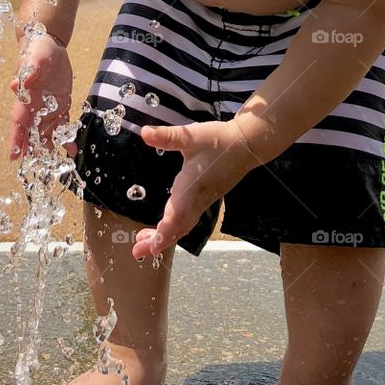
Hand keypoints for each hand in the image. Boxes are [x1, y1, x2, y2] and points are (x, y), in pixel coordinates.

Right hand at [8, 32, 74, 160]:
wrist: (50, 45)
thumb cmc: (38, 50)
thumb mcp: (35, 56)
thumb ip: (30, 69)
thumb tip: (19, 82)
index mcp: (25, 98)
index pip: (18, 123)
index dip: (15, 139)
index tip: (13, 157)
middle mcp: (34, 107)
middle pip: (31, 133)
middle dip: (31, 150)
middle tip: (34, 168)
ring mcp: (47, 108)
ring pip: (46, 133)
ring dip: (49, 147)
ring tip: (54, 164)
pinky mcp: (61, 105)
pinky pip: (63, 124)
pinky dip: (66, 137)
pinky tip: (72, 150)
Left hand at [132, 116, 263, 259]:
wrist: (246, 145)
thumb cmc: (218, 140)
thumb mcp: (191, 136)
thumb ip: (168, 136)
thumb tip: (144, 133)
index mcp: (191, 187)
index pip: (176, 216)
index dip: (164, 233)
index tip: (151, 248)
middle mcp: (197, 199)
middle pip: (177, 228)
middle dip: (158, 241)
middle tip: (137, 252)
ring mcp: (203, 201)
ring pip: (183, 226)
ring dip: (165, 236)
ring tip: (145, 244)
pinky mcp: (206, 199)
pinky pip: (189, 220)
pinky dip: (175, 228)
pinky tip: (165, 227)